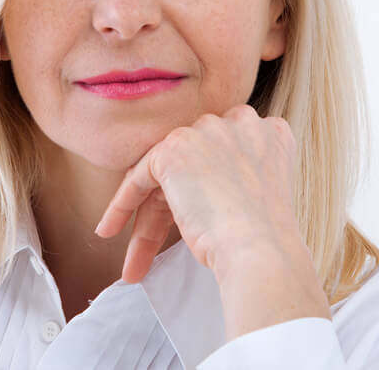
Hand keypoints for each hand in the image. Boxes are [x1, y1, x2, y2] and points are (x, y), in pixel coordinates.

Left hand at [94, 103, 300, 285]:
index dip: (208, 184)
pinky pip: (139, 176)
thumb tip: (210, 190)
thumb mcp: (263, 194)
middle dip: (175, 202)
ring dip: (147, 214)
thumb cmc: (268, 239)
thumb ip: (240, 174)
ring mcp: (205, 131)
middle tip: (163, 241)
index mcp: (268, 132)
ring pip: (166, 170)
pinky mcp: (174, 148)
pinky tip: (110, 229)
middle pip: (195, 162)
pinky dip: (122, 204)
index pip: (226, 153)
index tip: (202, 213)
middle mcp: (238, 121)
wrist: (261, 249)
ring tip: (133, 257)